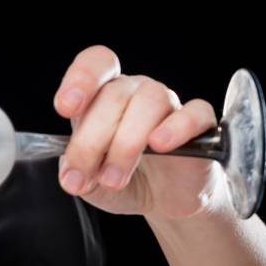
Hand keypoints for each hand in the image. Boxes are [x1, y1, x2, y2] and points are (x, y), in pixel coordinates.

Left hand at [52, 45, 229, 220]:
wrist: (165, 200)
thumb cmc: (126, 181)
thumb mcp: (91, 183)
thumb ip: (78, 174)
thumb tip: (71, 175)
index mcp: (104, 98)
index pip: (97, 66)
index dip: (81, 80)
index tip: (65, 108)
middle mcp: (136, 93)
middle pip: (114, 95)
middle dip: (92, 140)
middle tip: (84, 177)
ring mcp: (168, 104)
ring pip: (149, 102)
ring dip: (126, 144)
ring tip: (113, 179)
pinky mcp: (199, 123)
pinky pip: (193, 113)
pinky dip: (176, 127)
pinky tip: (160, 145)